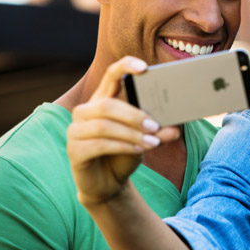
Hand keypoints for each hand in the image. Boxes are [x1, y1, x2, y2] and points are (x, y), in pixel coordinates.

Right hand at [67, 56, 179, 206]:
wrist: (108, 183)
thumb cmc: (125, 154)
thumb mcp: (145, 139)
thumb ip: (158, 132)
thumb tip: (175, 128)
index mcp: (103, 99)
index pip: (111, 74)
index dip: (125, 66)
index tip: (144, 67)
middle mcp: (85, 111)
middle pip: (108, 104)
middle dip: (134, 115)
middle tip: (155, 126)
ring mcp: (76, 130)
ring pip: (104, 125)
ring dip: (131, 133)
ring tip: (152, 142)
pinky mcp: (74, 150)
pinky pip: (98, 144)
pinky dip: (122, 146)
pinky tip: (137, 149)